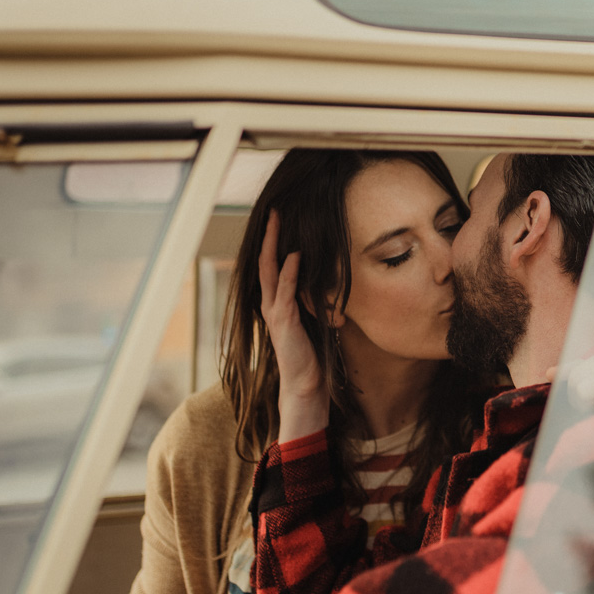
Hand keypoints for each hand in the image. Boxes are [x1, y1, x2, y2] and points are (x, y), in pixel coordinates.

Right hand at [259, 211, 328, 442]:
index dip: (276, 240)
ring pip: (271, 270)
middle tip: (275, 209)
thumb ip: (314, 300)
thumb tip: (327, 281)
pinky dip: (290, 273)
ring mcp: (275, 312)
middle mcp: (271, 303)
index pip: (273, 264)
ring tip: (279, 221)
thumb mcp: (314, 320)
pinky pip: (286, 292)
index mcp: (277, 302)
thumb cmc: (311, 354)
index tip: (282, 217)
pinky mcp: (285, 322)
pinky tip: (296, 255)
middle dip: (271, 234)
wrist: (305, 385)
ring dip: (276, 245)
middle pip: (266, 260)